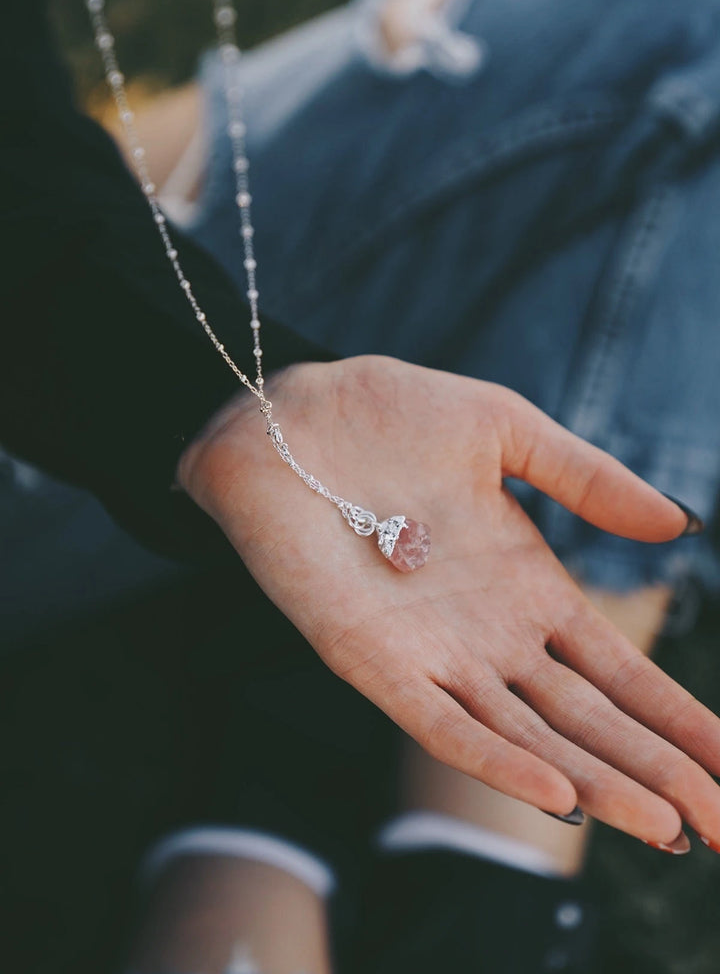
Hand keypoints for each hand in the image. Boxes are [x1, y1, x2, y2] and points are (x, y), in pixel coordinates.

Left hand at [179, 354, 719, 847]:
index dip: (676, 717)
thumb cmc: (390, 414)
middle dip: (656, 771)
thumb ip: (587, 479)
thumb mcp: (505, 432)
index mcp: (527, 588)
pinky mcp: (371, 660)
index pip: (616, 669)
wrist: (288, 414)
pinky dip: (495, 759)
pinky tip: (555, 791)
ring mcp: (432, 654)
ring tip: (663, 825)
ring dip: (594, 783)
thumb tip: (681, 525)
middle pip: (587, 720)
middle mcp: (489, 635)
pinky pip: (438, 724)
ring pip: (527, 736)